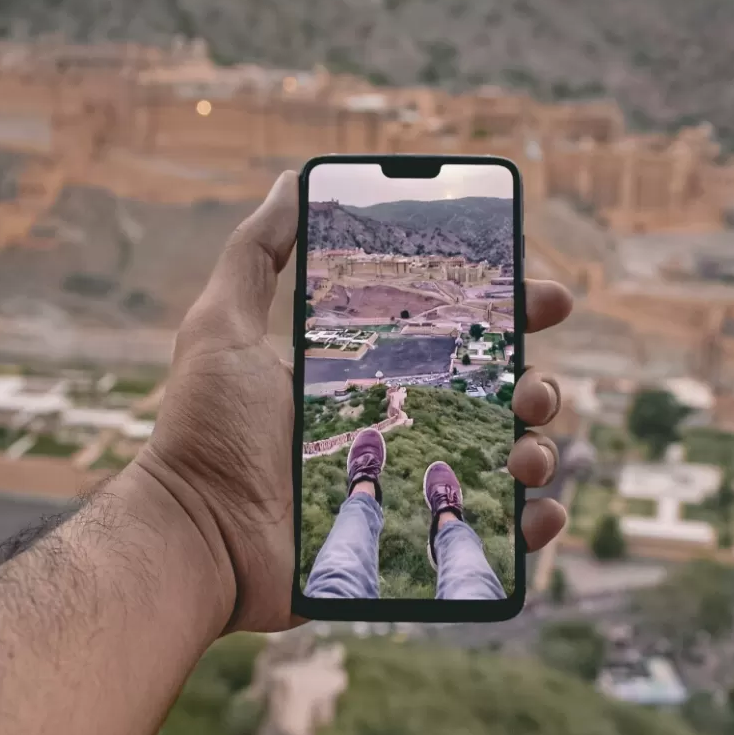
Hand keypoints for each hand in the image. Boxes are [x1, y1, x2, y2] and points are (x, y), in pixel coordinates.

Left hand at [136, 170, 573, 631]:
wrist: (194, 539)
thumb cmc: (204, 435)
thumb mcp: (222, 328)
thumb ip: (256, 254)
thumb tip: (292, 182)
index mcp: (367, 377)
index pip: (456, 338)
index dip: (508, 314)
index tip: (539, 296)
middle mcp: (398, 430)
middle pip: (496, 399)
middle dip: (534, 383)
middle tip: (531, 386)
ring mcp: (408, 492)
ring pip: (505, 463)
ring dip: (538, 449)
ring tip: (527, 451)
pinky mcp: (411, 552)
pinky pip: (492, 541)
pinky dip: (532, 525)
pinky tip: (539, 513)